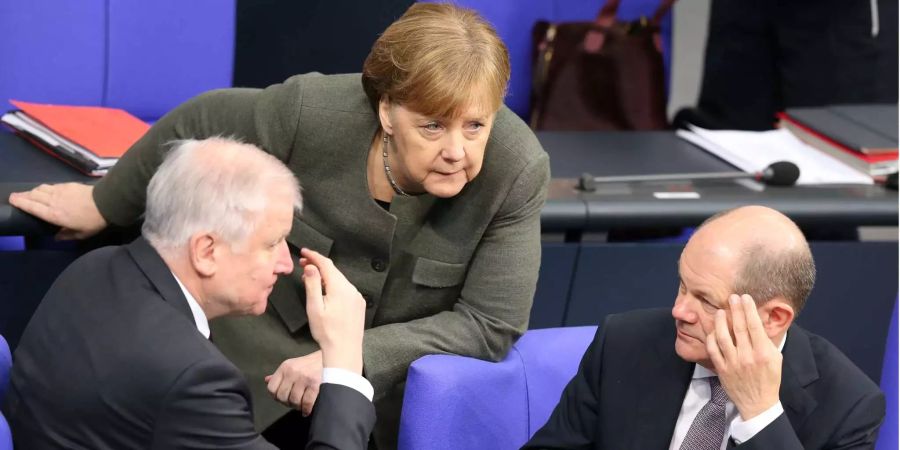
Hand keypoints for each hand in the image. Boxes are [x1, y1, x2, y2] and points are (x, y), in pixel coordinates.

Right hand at [8, 183, 106, 238]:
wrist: (106, 202)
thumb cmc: (93, 221)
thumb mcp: (81, 234)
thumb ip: (66, 236)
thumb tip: (56, 237)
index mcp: (54, 215)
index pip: (32, 207)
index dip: (20, 202)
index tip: (13, 200)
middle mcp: (53, 201)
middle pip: (33, 196)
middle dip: (22, 195)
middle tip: (16, 197)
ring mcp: (60, 191)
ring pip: (41, 188)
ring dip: (32, 191)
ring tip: (29, 194)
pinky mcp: (67, 185)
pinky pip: (51, 185)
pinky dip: (44, 187)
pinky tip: (45, 190)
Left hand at [265, 351, 322, 415]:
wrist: (332, 357)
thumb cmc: (311, 364)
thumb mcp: (293, 365)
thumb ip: (280, 374)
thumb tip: (266, 380)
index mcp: (285, 367)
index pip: (271, 388)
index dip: (276, 397)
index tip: (284, 398)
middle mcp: (293, 372)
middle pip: (282, 397)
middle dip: (288, 403)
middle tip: (294, 403)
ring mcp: (304, 378)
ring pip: (294, 401)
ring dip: (298, 407)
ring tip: (302, 406)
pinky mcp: (315, 384)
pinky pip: (307, 402)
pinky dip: (306, 409)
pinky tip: (307, 410)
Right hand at [300, 248, 365, 373]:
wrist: (345, 351)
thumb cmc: (326, 332)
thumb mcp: (314, 307)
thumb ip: (313, 284)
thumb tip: (311, 267)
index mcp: (340, 287)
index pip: (326, 264)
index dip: (314, 256)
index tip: (303, 251)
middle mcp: (351, 289)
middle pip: (334, 271)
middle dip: (319, 265)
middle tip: (303, 263)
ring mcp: (357, 297)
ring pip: (340, 280)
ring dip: (326, 276)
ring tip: (311, 277)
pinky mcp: (359, 305)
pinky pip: (346, 289)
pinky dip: (335, 285)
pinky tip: (326, 291)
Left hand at [706, 294, 781, 419]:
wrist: (757, 403)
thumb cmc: (769, 379)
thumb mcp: (775, 358)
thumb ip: (766, 340)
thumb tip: (756, 321)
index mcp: (763, 353)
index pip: (754, 325)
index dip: (749, 309)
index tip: (745, 297)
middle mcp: (748, 356)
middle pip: (739, 327)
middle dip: (735, 309)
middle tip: (732, 297)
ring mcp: (733, 363)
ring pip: (723, 336)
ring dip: (720, 321)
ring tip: (720, 311)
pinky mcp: (722, 369)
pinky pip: (713, 349)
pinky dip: (711, 338)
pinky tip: (713, 330)